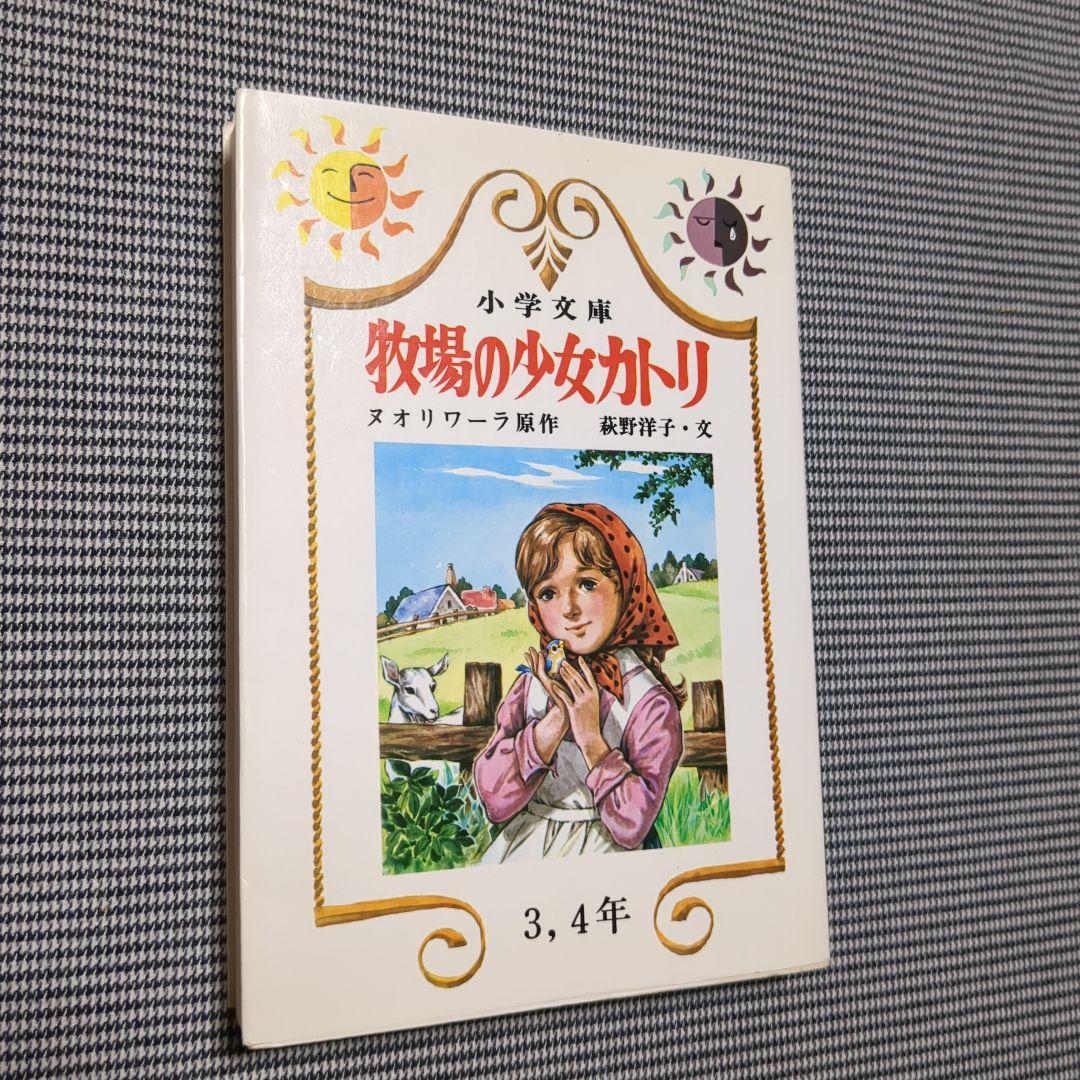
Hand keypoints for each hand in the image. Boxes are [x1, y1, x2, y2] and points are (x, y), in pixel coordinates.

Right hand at [524, 648, 568, 762]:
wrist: (570, 708)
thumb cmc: (570, 697)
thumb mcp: (566, 682)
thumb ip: (564, 675)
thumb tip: (566, 665)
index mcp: (549, 681)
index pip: (540, 669)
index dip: (536, 660)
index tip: (534, 651)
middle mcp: (545, 682)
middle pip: (535, 668)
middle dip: (532, 658)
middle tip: (528, 649)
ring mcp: (545, 683)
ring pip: (536, 669)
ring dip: (533, 659)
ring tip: (531, 650)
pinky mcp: (546, 684)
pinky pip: (540, 671)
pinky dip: (539, 662)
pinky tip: (540, 655)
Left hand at [554, 659, 609, 770]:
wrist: (591, 737)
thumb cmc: (591, 721)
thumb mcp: (594, 705)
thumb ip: (590, 694)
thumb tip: (584, 684)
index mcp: (595, 694)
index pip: (590, 677)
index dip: (584, 667)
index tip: (580, 658)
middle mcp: (589, 696)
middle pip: (579, 678)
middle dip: (570, 668)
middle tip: (563, 661)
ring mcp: (582, 703)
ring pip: (572, 685)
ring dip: (565, 675)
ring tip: (558, 668)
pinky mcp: (574, 710)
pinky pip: (565, 697)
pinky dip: (559, 690)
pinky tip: (553, 684)